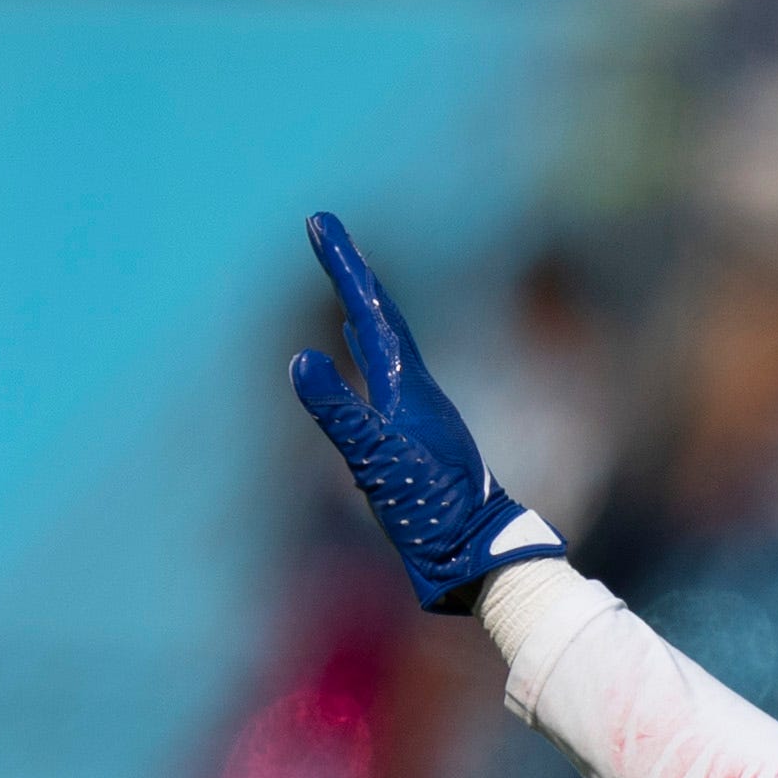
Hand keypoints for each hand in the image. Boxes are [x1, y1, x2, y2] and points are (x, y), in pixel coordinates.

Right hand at [285, 211, 563, 613]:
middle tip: (325, 235)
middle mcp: (416, 393)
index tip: (319, 221)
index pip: (372, 313)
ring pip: (384, 348)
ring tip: (345, 284)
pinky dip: (365, 358)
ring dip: (361, 312)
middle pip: (381, 319)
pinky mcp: (415, 443)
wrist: (476, 556)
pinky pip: (383, 381)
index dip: (344, 266)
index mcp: (410, 388)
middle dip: (351, 276)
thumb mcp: (375, 462)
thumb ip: (338, 412)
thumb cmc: (431, 512)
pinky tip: (357, 361)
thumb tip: (300, 359)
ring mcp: (417, 417)